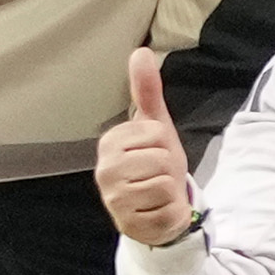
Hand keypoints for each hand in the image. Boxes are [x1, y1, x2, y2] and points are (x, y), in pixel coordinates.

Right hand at [93, 49, 199, 246]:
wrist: (156, 208)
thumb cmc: (155, 163)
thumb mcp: (155, 126)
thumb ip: (147, 91)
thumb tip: (140, 51)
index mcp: (109, 143)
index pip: (156, 134)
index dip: (165, 143)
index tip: (154, 151)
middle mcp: (104, 171)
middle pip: (162, 159)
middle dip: (169, 168)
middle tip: (158, 174)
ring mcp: (113, 199)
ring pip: (165, 184)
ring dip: (170, 190)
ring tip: (157, 191)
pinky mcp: (127, 223)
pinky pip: (166, 209)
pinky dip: (170, 211)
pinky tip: (157, 210)